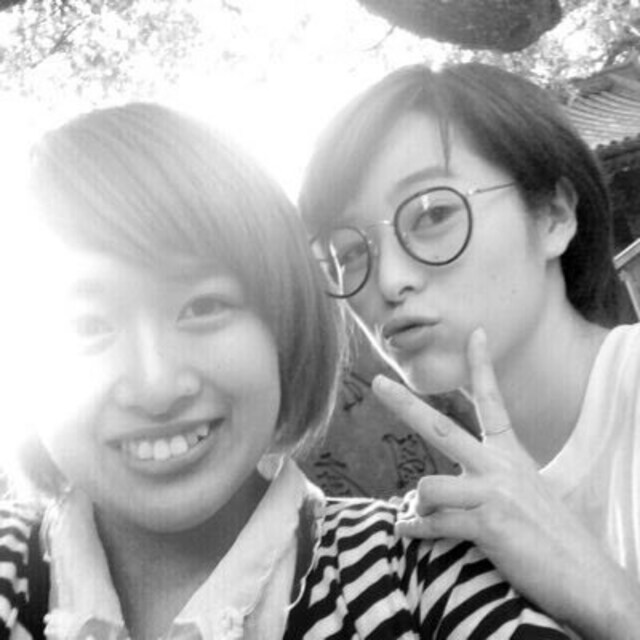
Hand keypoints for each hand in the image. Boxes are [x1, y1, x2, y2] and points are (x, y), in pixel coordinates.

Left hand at [372, 328, 639, 639]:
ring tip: (424, 518)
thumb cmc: (552, 537)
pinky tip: (408, 532)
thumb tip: (435, 490)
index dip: (482, 365)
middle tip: (377, 382)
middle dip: (404, 404)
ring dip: (420, 507)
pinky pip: (433, 523)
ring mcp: (492, 494)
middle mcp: (498, 466)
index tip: (476, 333)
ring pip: (428, 487)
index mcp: (509, 454)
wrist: (589, 579)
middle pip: (439, 428)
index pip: (492, 401)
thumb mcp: (524, 493)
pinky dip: (416, 531)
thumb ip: (484, 480)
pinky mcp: (488, 525)